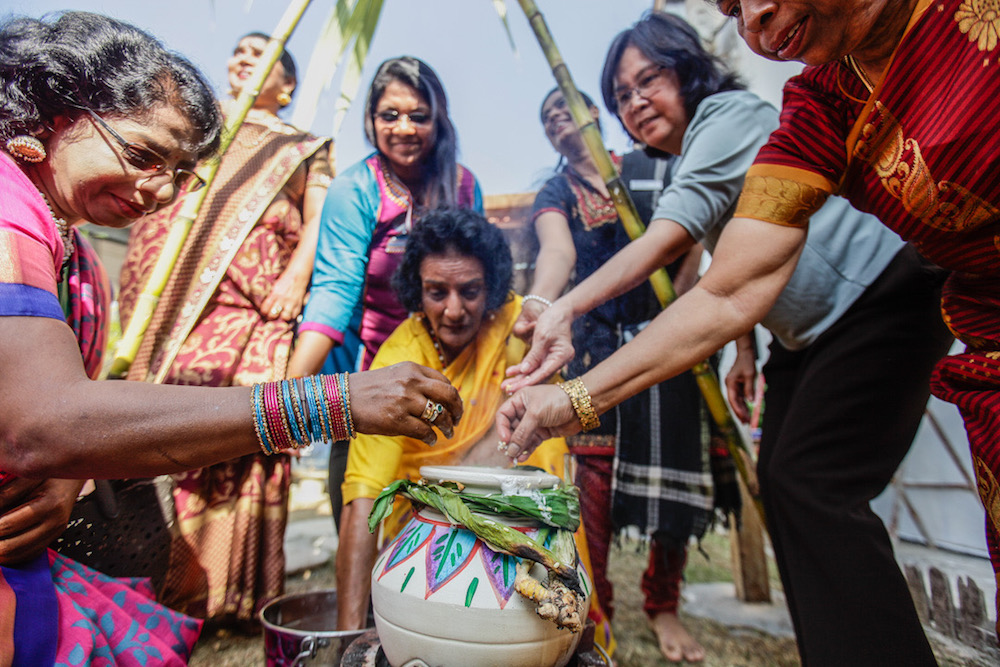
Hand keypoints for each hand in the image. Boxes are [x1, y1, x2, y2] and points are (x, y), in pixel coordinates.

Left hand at [0, 477, 83, 564]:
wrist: (73, 479)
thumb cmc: (52, 474)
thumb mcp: (29, 477)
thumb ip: (5, 494)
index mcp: (51, 505)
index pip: (9, 526)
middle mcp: (55, 523)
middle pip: (12, 547)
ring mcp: (54, 533)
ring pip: (18, 555)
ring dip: (0, 554)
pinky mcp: (51, 539)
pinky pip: (27, 555)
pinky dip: (9, 556)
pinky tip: (1, 547)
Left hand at [261, 265, 309, 321]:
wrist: (298, 275)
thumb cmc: (285, 279)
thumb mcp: (275, 286)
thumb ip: (271, 295)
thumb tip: (266, 305)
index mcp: (274, 294)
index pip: (265, 308)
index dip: (263, 312)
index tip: (264, 312)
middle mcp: (282, 299)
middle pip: (273, 315)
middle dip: (271, 317)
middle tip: (271, 316)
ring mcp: (291, 303)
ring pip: (285, 317)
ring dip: (282, 318)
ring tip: (281, 316)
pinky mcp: (299, 304)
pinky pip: (294, 315)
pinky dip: (291, 316)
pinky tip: (289, 313)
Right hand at [348, 362, 462, 444]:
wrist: (342, 399)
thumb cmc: (368, 390)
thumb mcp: (395, 375)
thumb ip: (416, 382)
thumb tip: (440, 398)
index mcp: (412, 369)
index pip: (444, 381)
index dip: (453, 396)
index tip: (455, 406)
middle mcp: (411, 382)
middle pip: (448, 396)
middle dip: (457, 410)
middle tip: (457, 420)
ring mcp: (405, 400)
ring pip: (439, 415)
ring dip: (447, 427)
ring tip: (446, 433)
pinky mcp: (397, 419)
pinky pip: (424, 431)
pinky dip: (431, 437)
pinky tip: (430, 440)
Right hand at [495, 384, 578, 461]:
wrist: (580, 406)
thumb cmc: (557, 400)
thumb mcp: (536, 414)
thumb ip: (522, 432)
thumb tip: (511, 449)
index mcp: (520, 400)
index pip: (503, 415)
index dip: (502, 428)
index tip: (505, 439)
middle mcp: (525, 411)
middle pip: (511, 428)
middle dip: (509, 441)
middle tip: (508, 452)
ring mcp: (534, 422)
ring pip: (521, 438)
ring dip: (517, 448)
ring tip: (514, 459)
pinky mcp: (543, 432)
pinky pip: (531, 443)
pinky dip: (526, 450)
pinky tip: (523, 457)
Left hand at [502, 301, 575, 393]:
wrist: (560, 311)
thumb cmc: (553, 321)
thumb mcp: (542, 337)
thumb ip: (534, 355)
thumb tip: (524, 371)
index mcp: (562, 356)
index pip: (544, 373)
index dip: (529, 381)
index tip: (515, 388)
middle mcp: (559, 360)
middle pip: (539, 375)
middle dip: (522, 383)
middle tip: (506, 389)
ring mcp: (553, 359)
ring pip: (535, 372)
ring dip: (520, 378)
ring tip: (505, 384)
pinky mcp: (547, 356)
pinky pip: (534, 365)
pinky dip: (523, 369)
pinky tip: (511, 372)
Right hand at [725, 347, 757, 423]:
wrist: (746, 352)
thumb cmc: (746, 362)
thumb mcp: (750, 376)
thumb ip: (749, 389)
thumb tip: (751, 402)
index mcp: (730, 383)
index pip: (733, 400)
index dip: (738, 410)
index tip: (743, 418)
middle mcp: (730, 386)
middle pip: (734, 402)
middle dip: (740, 412)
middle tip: (747, 422)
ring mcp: (734, 386)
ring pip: (738, 401)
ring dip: (743, 409)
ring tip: (749, 419)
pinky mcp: (738, 385)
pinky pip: (741, 396)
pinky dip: (745, 403)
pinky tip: (749, 410)